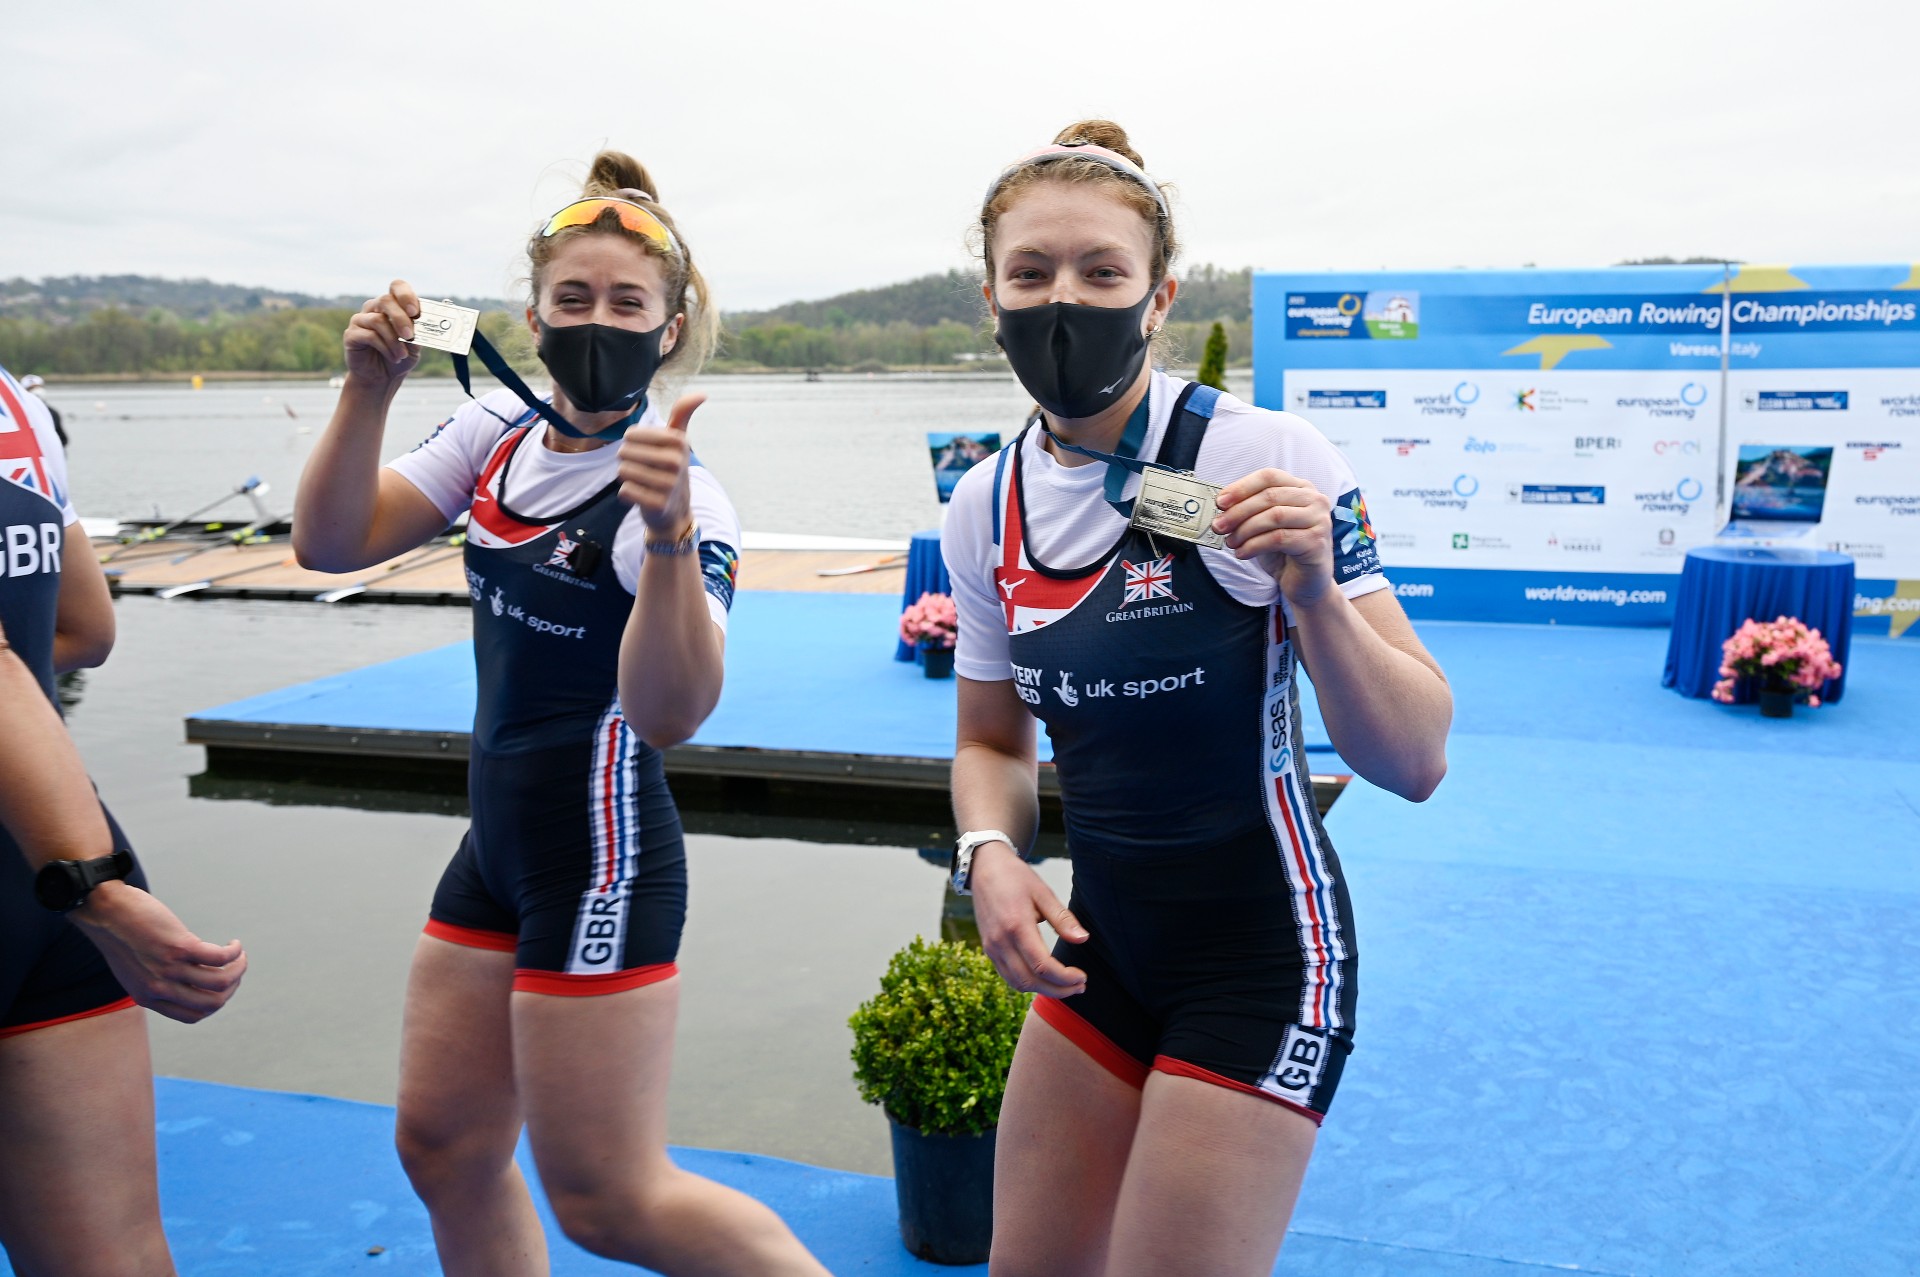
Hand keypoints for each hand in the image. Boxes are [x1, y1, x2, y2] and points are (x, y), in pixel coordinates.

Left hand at [67, 880, 246, 1024]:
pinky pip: (220, 957)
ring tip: (239, 955)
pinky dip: (234, 952)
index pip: (193, 1016)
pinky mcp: (180, 947)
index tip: (220, 986)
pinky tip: (233, 944)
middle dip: (232, 988)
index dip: (215, 1003)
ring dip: (239, 968)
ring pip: (221, 981)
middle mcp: (160, 988)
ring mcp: (170, 969)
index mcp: (149, 998)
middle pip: (212, 1002)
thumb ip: (155, 982)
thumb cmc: (120, 936)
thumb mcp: (133, 971)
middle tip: (235, 969)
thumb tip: (187, 980)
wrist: (104, 911)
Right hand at [342, 279, 423, 388]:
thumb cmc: (400, 356)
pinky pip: (369, 335)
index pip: (397, 287)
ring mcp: (360, 320)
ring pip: (378, 320)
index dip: (406, 296)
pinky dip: (385, 347)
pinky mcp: (351, 334)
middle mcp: (374, 308)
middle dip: (401, 319)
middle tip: (410, 337)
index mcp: (392, 305)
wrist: (383, 377)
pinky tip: (393, 357)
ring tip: (402, 355)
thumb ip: (419, 332)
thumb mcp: (415, 344)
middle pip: (386, 301)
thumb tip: (421, 324)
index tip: (415, 312)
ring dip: (394, 340)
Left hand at [618, 392, 704, 534]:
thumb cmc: (670, 469)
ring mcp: (668, 485)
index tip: (646, 452)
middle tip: (644, 470)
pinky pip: (625, 491)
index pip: (631, 434)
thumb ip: (682, 414)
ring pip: (623, 471)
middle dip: (627, 462)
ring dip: (627, 478)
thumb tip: (703, 393)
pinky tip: (641, 496)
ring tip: (643, 482)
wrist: (674, 511)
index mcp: (678, 442)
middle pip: (624, 452)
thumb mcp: (678, 440)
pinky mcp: (658, 504)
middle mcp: (677, 462)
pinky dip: (627, 494)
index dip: (631, 444)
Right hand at [970, 843, 1088, 998]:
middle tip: (1080, 987)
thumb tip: (1084, 939)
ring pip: (1017, 983)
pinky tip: (1045, 978)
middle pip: (1030, 981)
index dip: (1065, 978)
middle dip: (1058, 990)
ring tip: (1066, 986)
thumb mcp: (1043, 893)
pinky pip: (1008, 976)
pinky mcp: (988, 949)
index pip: (1042, 965)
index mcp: (1016, 926)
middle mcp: (1000, 941)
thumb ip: (1062, 919)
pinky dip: (1028, 983)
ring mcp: (991, 947)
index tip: (1082, 977)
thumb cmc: (1016, 877)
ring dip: (1043, 990)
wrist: (984, 868)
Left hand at [1213, 468, 1335, 605]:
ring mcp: (1319, 520)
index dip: (1242, 487)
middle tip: (1219, 525)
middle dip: (1238, 511)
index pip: (1269, 477)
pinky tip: (1243, 553)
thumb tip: (1221, 507)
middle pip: (1269, 496)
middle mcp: (1315, 500)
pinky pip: (1279, 538)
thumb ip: (1249, 511)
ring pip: (1274, 516)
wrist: (1306, 583)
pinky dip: (1255, 545)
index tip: (1220, 502)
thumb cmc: (1284, 552)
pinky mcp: (1316, 542)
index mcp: (1301, 488)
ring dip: (1245, 529)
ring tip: (1231, 542)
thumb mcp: (1265, 525)